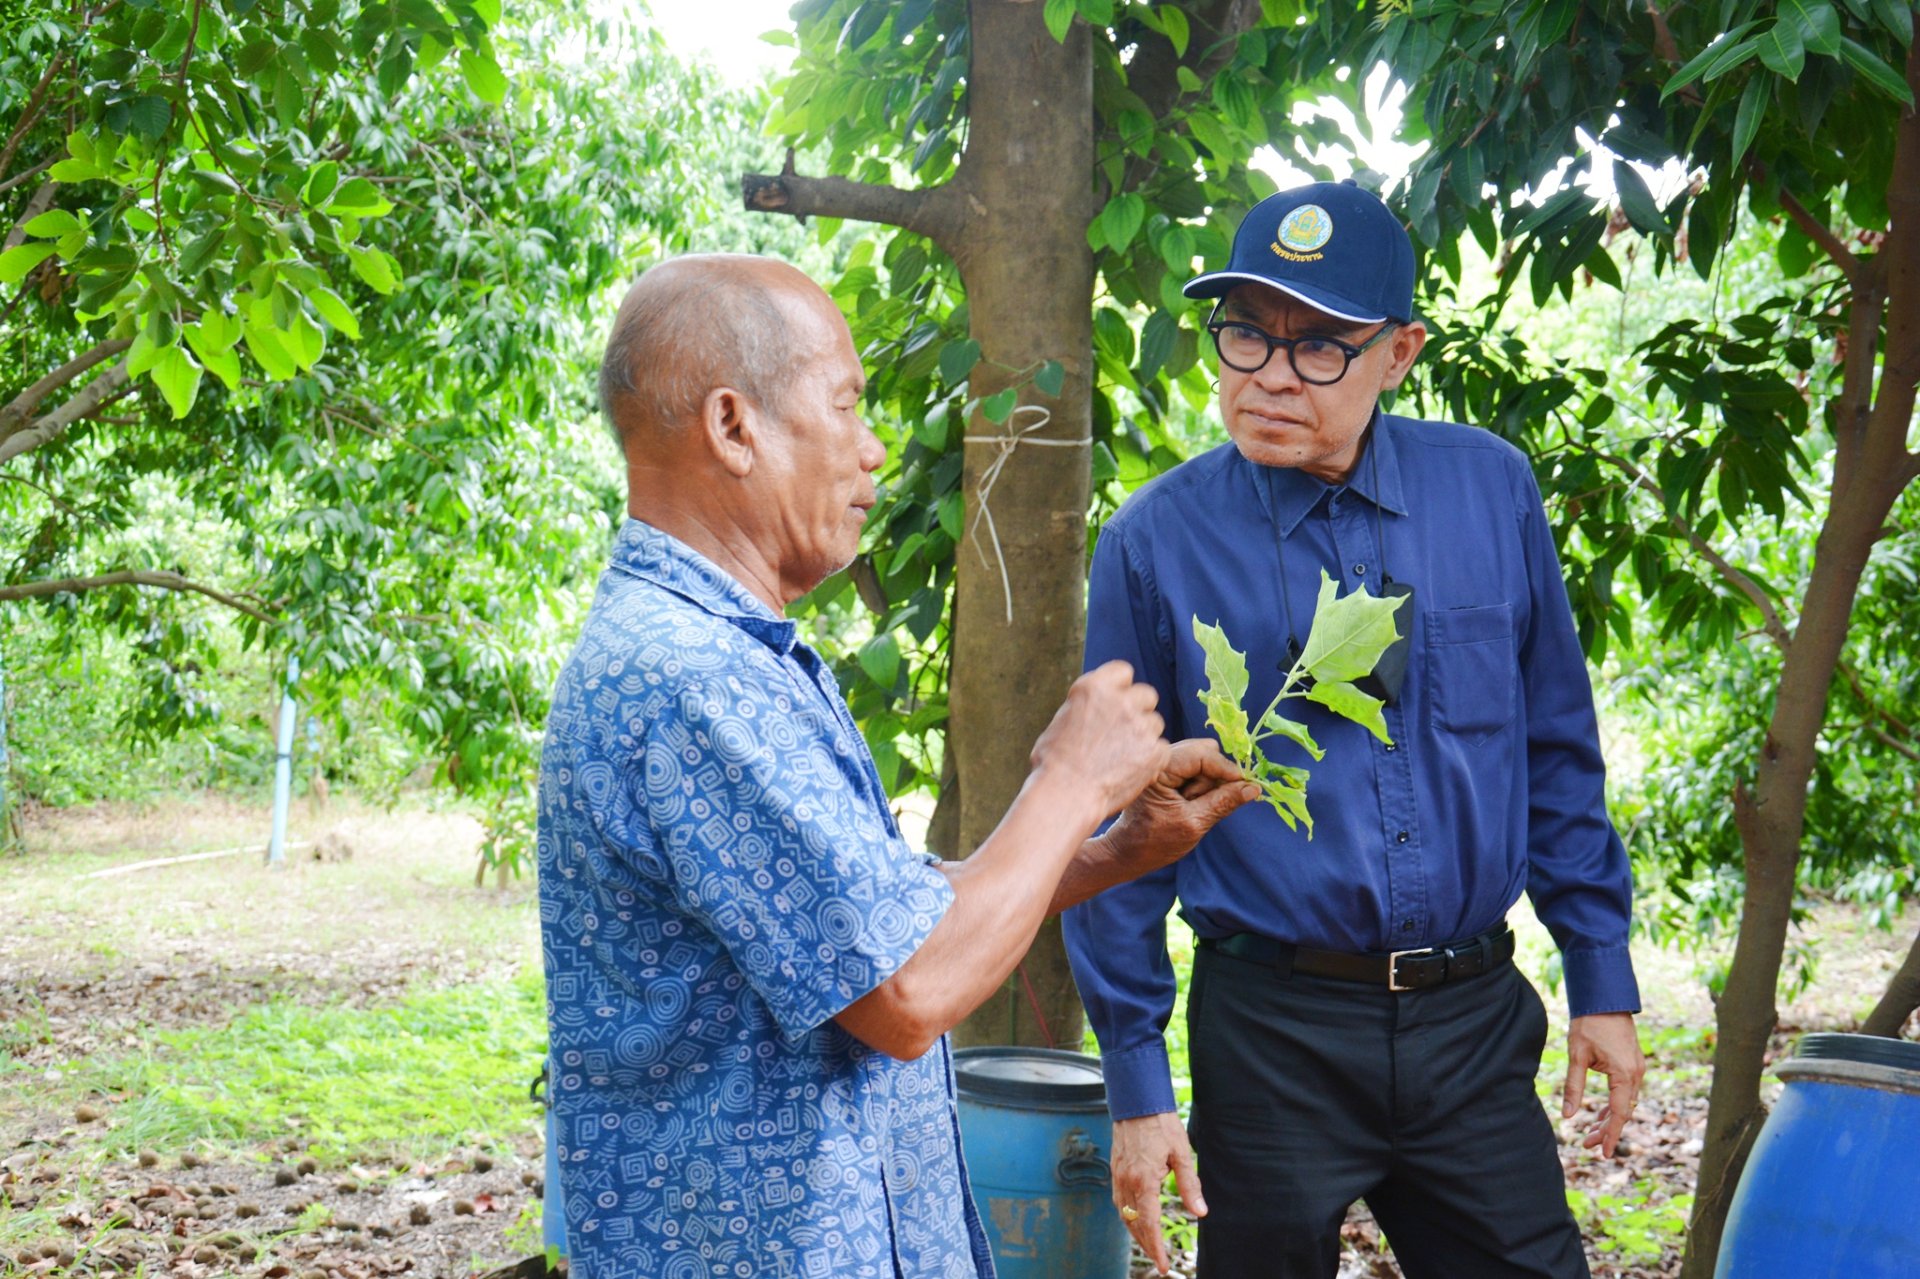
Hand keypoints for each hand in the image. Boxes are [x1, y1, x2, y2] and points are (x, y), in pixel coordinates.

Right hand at [1030, 661, 1168, 818]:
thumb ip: (1087, 708)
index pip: (1123, 671)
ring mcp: (1140, 725)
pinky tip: (1131, 771)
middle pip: (1146, 695)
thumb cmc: (1054, 764)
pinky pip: (1161, 749)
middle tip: (1123, 733)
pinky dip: (1151, 760)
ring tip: (1122, 758)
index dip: (1121, 687)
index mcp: (1094, 687)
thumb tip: (1098, 708)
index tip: (1116, 702)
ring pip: (1154, 723)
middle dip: (1139, 710)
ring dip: (1144, 736)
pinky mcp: (1155, 751)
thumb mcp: (1063, 721)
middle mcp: (1121, 701)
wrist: (1065, 794)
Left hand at [1102, 739, 1259, 876]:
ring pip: (1202, 761)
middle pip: (1203, 752)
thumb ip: (1223, 802)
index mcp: (1158, 768)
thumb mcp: (1194, 824)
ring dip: (1206, 784)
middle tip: (1206, 804)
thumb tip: (1253, 788)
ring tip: (1192, 807)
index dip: (1225, 768)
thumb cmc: (1155, 842)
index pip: (1201, 753)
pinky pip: (1195, 770)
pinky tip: (1191, 803)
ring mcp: (1163, 764)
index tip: (1244, 785)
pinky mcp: (1168, 773)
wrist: (1128, 852)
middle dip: (1213, 777)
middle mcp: (1159, 759)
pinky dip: (1201, 786)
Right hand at [1110, 1112, 1203, 1275]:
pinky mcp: (1114, 1169)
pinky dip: (1127, 1216)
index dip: (1156, 1248)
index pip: (1149, 1224)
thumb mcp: (1181, 1153)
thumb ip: (1189, 1184)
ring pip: (1123, 1215)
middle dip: (1146, 1245)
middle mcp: (1126, 1181)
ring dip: (1135, 1233)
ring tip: (1149, 1246)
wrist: (1136, 1100)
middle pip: (1134, 1224)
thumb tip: (1200, 1213)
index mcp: (1143, 1180)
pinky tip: (1136, 1219)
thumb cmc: (1161, 1123)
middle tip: (1159, 1261)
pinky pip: (1117, 1201)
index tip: (1164, 1266)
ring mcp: (1117, 1175)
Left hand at [1562, 1012, 1644, 1157]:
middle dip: (1606, 1130)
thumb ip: (1573, 1086)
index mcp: (1624, 1074)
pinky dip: (1614, 1105)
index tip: (1603, 1153)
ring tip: (1590, 1134)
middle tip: (1587, 1145)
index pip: (1620, 1113)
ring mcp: (1637, 1069)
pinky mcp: (1633, 1064)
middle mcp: (1636, 1074)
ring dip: (1610, 1119)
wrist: (1605, 999)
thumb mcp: (1576, 1056)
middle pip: (1623, 1111)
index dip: (1611, 1135)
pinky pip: (1625, 1092)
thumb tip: (1568, 1115)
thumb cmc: (1589, 1024)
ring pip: (1625, 1103)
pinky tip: (1601, 1115)